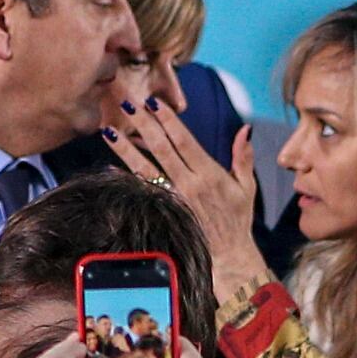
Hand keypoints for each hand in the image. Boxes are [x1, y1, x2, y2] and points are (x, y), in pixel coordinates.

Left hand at [103, 98, 269, 300]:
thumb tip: (245, 129)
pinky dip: (127, 176)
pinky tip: (111, 163)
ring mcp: (174, 199)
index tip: (154, 102)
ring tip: (109, 130)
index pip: (184, 141)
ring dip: (126, 148)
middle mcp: (189, 184)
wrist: (229, 255)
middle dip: (143, 124)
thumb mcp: (247, 187)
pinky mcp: (165, 211)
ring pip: (145, 168)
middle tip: (128, 103)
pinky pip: (143, 190)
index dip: (168, 121)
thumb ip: (243, 157)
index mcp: (209, 174)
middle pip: (161, 149)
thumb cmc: (238, 219)